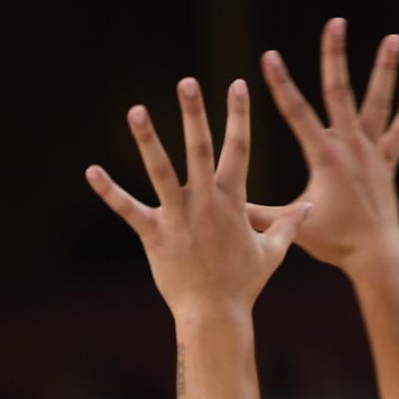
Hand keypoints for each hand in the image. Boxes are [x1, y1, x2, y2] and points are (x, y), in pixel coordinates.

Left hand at [86, 77, 311, 320]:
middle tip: (187, 82)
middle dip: (194, 114)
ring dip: (148, 140)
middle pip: (200, 150)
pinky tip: (91, 171)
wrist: (215, 316)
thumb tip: (307, 208)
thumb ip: (287, 225)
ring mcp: (178, 218)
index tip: (237, 84)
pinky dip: (109, 191)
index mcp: (233, 202)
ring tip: (137, 110)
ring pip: (161, 171)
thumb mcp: (271, 253)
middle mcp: (205, 203)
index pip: (239, 149)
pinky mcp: (154, 236)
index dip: (239, 116)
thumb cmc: (243, 286)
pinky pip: (128, 210)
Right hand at [251, 19, 398, 273]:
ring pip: (378, 103)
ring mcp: (372, 153)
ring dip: (385, 70)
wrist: (375, 255)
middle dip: (335, 55)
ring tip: (394, 39)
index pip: (297, 113)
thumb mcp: (292, 228)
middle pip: (341, 92)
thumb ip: (259, 216)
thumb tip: (227, 210)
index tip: (269, 57)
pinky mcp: (386, 165)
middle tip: (336, 23)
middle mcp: (351, 147)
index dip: (281, 84)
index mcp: (325, 156)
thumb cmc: (334, 242)